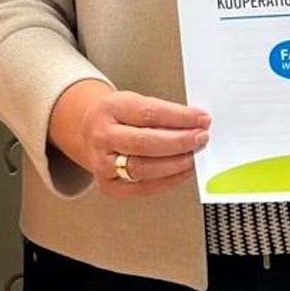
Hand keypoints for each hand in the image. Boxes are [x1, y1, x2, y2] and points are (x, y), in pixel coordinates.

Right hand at [52, 82, 210, 197]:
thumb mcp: (133, 103)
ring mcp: (103, 163)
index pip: (148, 113)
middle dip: (179, 142)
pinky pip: (143, 187)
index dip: (179, 117)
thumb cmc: (117, 117)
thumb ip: (161, 113)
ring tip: (194, 155)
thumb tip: (196, 124)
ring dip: (176, 163)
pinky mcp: (109, 186)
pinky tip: (183, 171)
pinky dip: (169, 180)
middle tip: (201, 138)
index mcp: (110, 108)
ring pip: (144, 168)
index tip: (202, 119)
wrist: (87, 132)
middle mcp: (103, 136)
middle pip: (145, 143)